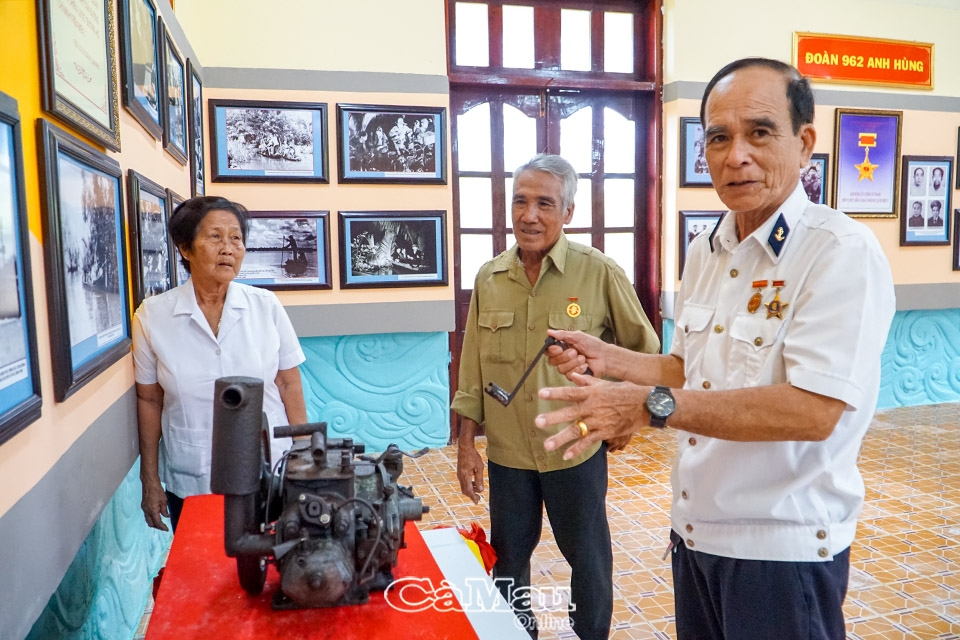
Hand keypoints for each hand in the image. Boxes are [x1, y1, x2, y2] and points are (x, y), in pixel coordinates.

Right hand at [141, 476, 169, 531]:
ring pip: (148, 520)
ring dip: (154, 522)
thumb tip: (166, 516)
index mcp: (152, 511)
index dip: (162, 527)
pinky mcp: (143, 506)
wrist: (149, 484)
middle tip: (163, 527)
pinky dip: (151, 518)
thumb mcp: (164, 501)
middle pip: (151, 523)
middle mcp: (146, 511)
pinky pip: (147, 515)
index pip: (157, 522)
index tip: (166, 529)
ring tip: (160, 522)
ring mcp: (144, 508)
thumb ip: (164, 510)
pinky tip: (157, 515)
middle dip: (157, 526)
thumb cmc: (157, 491)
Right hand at [457, 442, 484, 503]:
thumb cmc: (473, 456)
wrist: (464, 447)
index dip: (473, 497)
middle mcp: (460, 476)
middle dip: (471, 495)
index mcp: (465, 476)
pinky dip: (468, 485)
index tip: (477, 502)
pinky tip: (474, 482)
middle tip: (479, 498)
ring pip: (463, 487)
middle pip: (465, 490)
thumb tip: (480, 490)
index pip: (469, 491)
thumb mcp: (479, 467)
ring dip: (470, 490)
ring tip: (478, 489)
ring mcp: (459, 474)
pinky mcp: (459, 472)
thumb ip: (479, 479)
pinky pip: (463, 482)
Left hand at [535, 378, 649, 460]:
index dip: (555, 393)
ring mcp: (599, 421)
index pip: (570, 392)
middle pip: (570, 413)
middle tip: (538, 422)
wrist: (645, 405)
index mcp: (592, 393)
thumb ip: (587, 381)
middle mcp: (593, 407)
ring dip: (561, 438)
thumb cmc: (624, 391)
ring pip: (577, 430)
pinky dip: (577, 449)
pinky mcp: (606, 432)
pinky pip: (589, 442)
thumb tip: (572, 376)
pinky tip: (566, 456)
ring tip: (547, 445)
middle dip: (553, 418)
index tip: (541, 393)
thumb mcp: (605, 383)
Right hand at [545, 330, 606, 378]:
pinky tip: (585, 365)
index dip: (552, 351)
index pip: (549, 351)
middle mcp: (563, 358)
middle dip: (565, 357)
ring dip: (573, 363)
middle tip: (575, 352)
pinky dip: (578, 369)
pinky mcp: (574, 375)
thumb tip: (549, 332)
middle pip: (553, 361)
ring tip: (583, 358)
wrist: (604, 357)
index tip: (559, 348)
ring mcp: (568, 367)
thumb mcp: (578, 336)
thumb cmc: (593, 345)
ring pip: (561, 369)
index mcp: (562, 347)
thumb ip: (563, 335)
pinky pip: (569, 375)